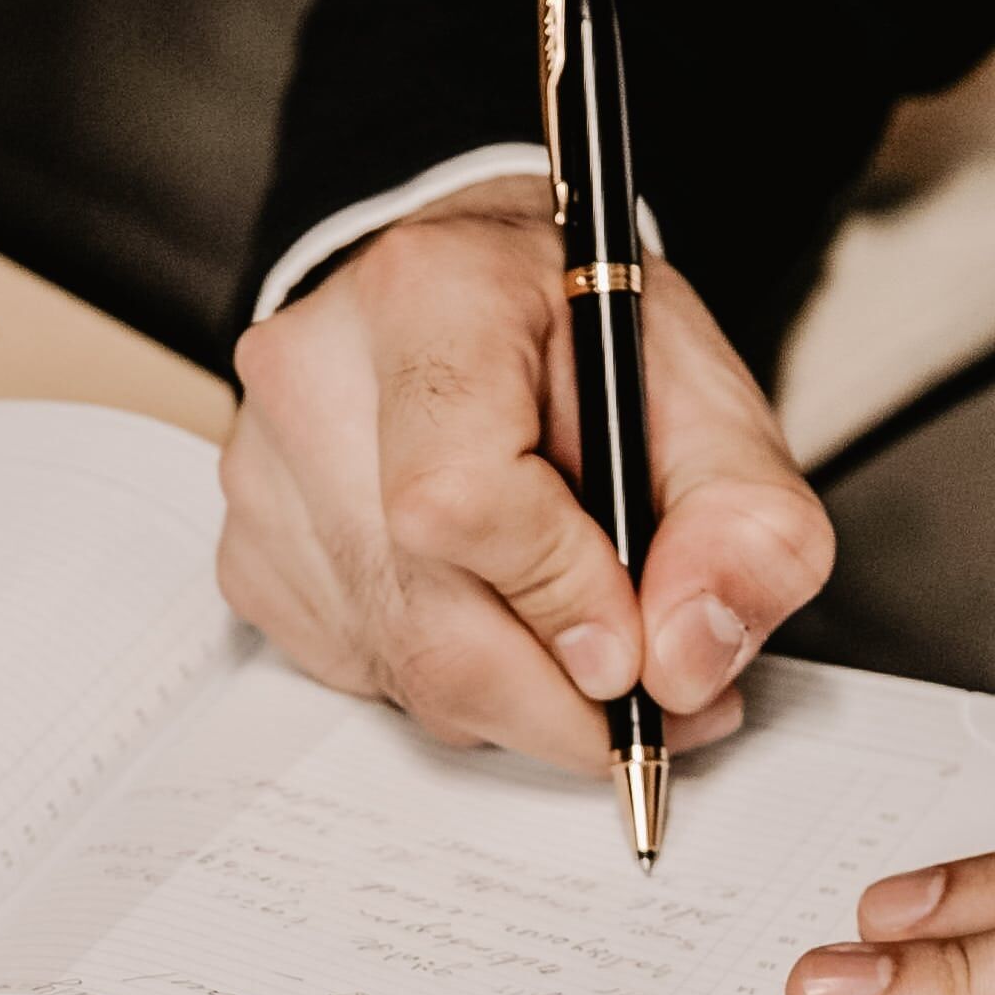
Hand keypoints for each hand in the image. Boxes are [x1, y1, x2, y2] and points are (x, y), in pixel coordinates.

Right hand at [220, 186, 834, 769]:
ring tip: (578, 627)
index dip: (559, 599)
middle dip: (558, 698)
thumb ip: (745, 526)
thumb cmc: (578, 339)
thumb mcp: (708, 398)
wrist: (468, 295)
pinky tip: (488, 607)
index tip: (637, 649)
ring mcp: (263, 474)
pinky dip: (447, 679)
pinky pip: (361, 674)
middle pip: (422, 619)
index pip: (456, 500)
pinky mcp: (249, 554)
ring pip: (399, 668)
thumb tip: (685, 664)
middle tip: (651, 699)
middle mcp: (312, 379)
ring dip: (512, 694)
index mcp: (426, 300)